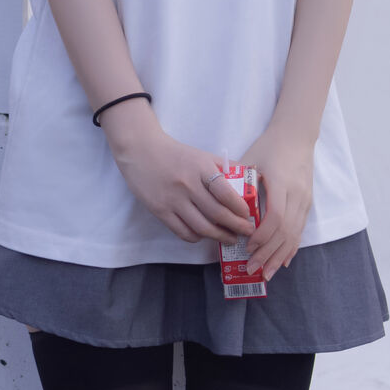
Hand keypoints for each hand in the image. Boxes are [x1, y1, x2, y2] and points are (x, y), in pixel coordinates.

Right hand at [100, 101, 254, 248]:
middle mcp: (188, 185)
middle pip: (216, 213)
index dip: (239, 207)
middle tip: (247, 231)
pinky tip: (204, 236)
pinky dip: (197, 237)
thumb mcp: (201, 155)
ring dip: (220, 236)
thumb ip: (223, 167)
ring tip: (231, 238)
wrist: (140, 151)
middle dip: (236, 226)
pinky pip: (182, 231)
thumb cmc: (175, 153)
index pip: (225, 192)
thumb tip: (249, 177)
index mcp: (200, 168)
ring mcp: (173, 200)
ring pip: (201, 227)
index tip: (248, 214)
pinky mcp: (160, 211)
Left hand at [238, 121, 314, 280]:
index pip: (276, 216)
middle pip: (286, 231)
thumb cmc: (268, 147)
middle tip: (251, 269)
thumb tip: (221, 210)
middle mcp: (297, 194)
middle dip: (268, 254)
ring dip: (279, 256)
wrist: (296, 136)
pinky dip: (291, 248)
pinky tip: (282, 262)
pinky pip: (300, 230)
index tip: (247, 247)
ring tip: (265, 273)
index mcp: (282, 182)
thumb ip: (239, 184)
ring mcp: (305, 200)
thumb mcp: (251, 161)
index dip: (262, 236)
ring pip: (295, 234)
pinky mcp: (308, 203)